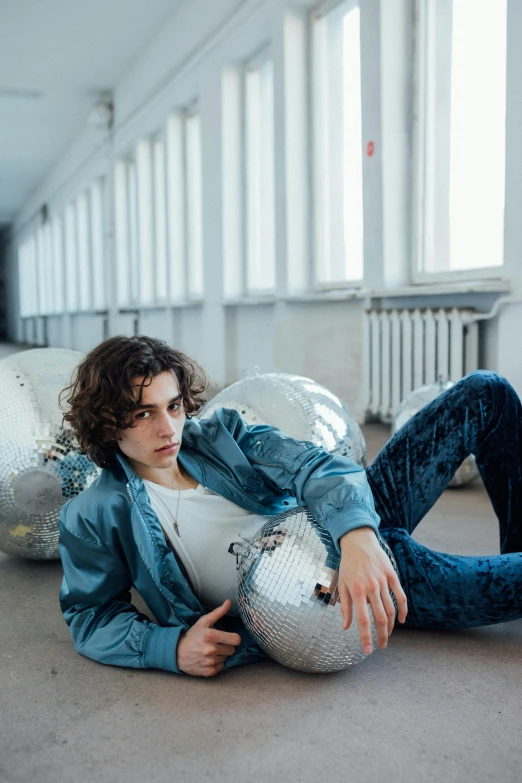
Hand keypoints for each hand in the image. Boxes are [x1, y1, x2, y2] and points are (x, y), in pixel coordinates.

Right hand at [176, 599, 240, 676]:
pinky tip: (209, 659)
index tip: (229, 638)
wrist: (176, 653)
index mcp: (211, 636)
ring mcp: (210, 662)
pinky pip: (221, 667)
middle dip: (227, 646)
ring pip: (226, 658)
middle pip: (232, 650)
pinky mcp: (208, 672)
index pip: (235, 640)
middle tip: (217, 644)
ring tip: (211, 651)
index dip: (234, 638)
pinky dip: (217, 663)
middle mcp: (211, 650)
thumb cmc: (192, 636)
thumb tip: (228, 602)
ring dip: (221, 655)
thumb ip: (218, 612)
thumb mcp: (203, 622)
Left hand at [338, 527, 407, 653]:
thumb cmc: (348, 564)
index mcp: (357, 591)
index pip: (363, 620)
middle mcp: (371, 587)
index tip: (368, 650)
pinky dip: (403, 610)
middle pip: (380, 618)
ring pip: (391, 610)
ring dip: (390, 626)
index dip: (366, 637)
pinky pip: (400, 596)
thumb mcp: (342, 585)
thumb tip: (346, 627)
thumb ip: (345, 607)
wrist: (359, 541)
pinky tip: (401, 620)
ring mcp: (383, 581)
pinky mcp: (392, 576)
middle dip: (381, 636)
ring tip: (387, 634)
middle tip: (381, 646)